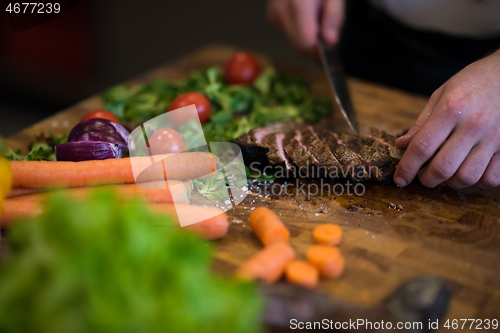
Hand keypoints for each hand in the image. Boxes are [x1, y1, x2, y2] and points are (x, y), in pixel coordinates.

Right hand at [267, 0, 343, 55]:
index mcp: (298, 4)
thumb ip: (334, 17)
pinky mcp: (272, 18)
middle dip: (315, 47)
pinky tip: (306, 16)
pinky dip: (300, 31)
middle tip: (328, 33)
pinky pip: (289, 34)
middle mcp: (281, 12)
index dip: (319, 54)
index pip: (305, 44)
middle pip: (299, 47)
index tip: (330, 56)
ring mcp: (274, 16)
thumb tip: (330, 42)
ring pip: (295, 42)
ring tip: (316, 18)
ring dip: (308, 38)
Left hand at [394, 50, 499, 189]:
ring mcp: (494, 138)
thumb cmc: (474, 81)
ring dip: (450, 183)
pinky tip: (468, 171)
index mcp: (451, 109)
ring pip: (467, 177)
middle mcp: (473, 125)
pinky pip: (491, 178)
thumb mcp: (441, 94)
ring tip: (445, 174)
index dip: (407, 168)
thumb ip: (421, 123)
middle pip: (443, 167)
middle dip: (426, 179)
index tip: (399, 179)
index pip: (422, 147)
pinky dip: (476, 182)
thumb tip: (401, 145)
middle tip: (422, 177)